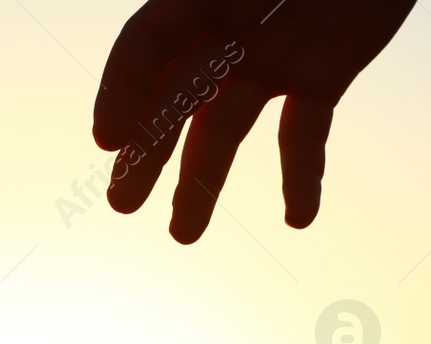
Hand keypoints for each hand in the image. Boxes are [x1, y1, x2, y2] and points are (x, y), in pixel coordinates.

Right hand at [94, 0, 417, 242]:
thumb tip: (170, 19)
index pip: (149, 44)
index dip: (123, 89)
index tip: (108, 141)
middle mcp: (231, 27)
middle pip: (176, 96)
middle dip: (148, 151)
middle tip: (122, 203)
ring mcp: (274, 54)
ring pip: (228, 126)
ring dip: (204, 181)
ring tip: (183, 234)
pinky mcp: (322, 72)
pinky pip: (304, 131)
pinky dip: (301, 174)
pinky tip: (298, 219)